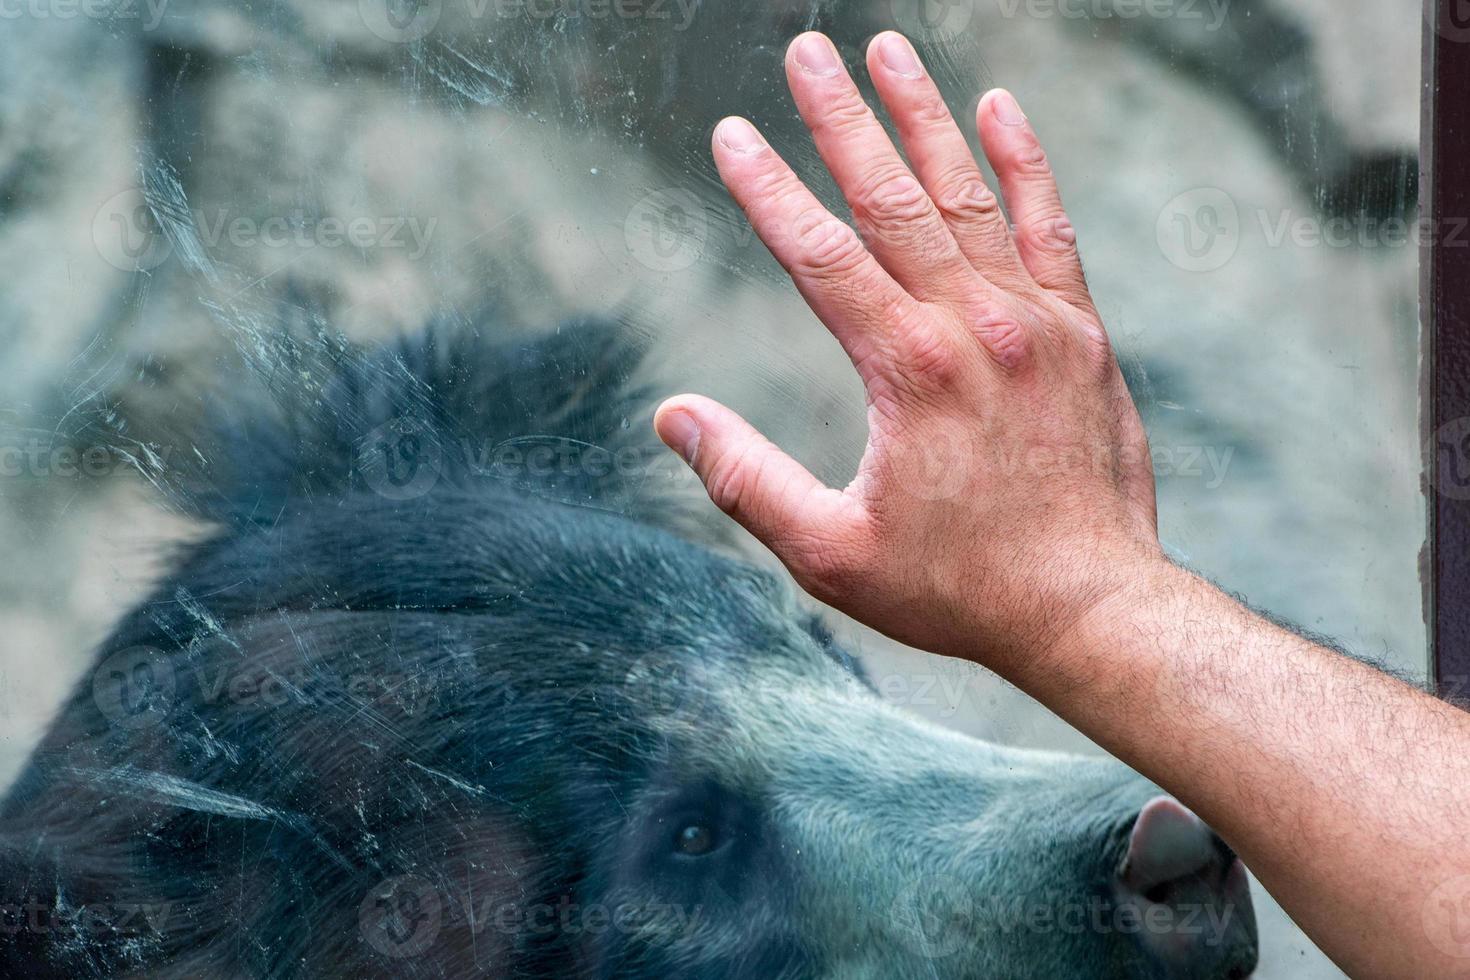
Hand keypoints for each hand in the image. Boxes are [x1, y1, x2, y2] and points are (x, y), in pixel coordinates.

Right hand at [656, 30, 1159, 665]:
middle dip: (840, 121)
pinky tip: (1001, 109)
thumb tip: (673, 417)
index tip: (732, 136)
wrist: (1090, 608)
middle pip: (892, 201)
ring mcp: (1036, 322)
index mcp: (908, 371)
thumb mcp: (831, 554)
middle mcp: (974, 327)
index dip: (769, 191)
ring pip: (969, 196)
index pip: (821, 256)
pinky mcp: (1081, 334)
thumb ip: (746, 480)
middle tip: (805, 51)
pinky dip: (1025, 166)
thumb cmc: (957, 590)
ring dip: (924, 119)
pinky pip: (1049, 228)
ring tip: (887, 50)